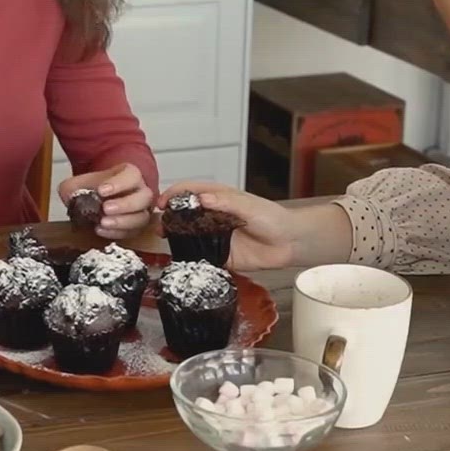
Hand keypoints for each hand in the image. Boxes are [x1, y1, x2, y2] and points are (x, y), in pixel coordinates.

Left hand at [57, 163, 152, 240]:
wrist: (96, 199)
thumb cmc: (93, 188)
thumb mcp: (78, 183)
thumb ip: (72, 187)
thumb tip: (70, 197)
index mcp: (130, 175)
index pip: (132, 176)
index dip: (119, 184)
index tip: (101, 190)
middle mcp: (140, 192)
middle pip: (144, 197)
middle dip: (125, 204)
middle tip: (106, 208)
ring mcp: (141, 210)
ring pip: (142, 217)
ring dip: (123, 222)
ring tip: (103, 223)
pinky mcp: (137, 227)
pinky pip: (133, 232)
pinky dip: (117, 233)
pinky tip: (101, 230)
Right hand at [156, 182, 297, 270]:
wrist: (290, 243)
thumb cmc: (273, 218)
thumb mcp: (249, 206)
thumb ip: (226, 202)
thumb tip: (203, 197)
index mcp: (218, 199)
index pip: (190, 191)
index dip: (174, 194)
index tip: (162, 202)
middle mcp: (213, 217)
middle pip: (184, 214)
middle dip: (168, 216)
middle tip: (159, 223)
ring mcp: (215, 237)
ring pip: (188, 236)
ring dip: (173, 236)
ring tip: (163, 239)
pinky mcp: (220, 256)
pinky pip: (200, 257)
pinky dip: (189, 257)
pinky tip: (180, 259)